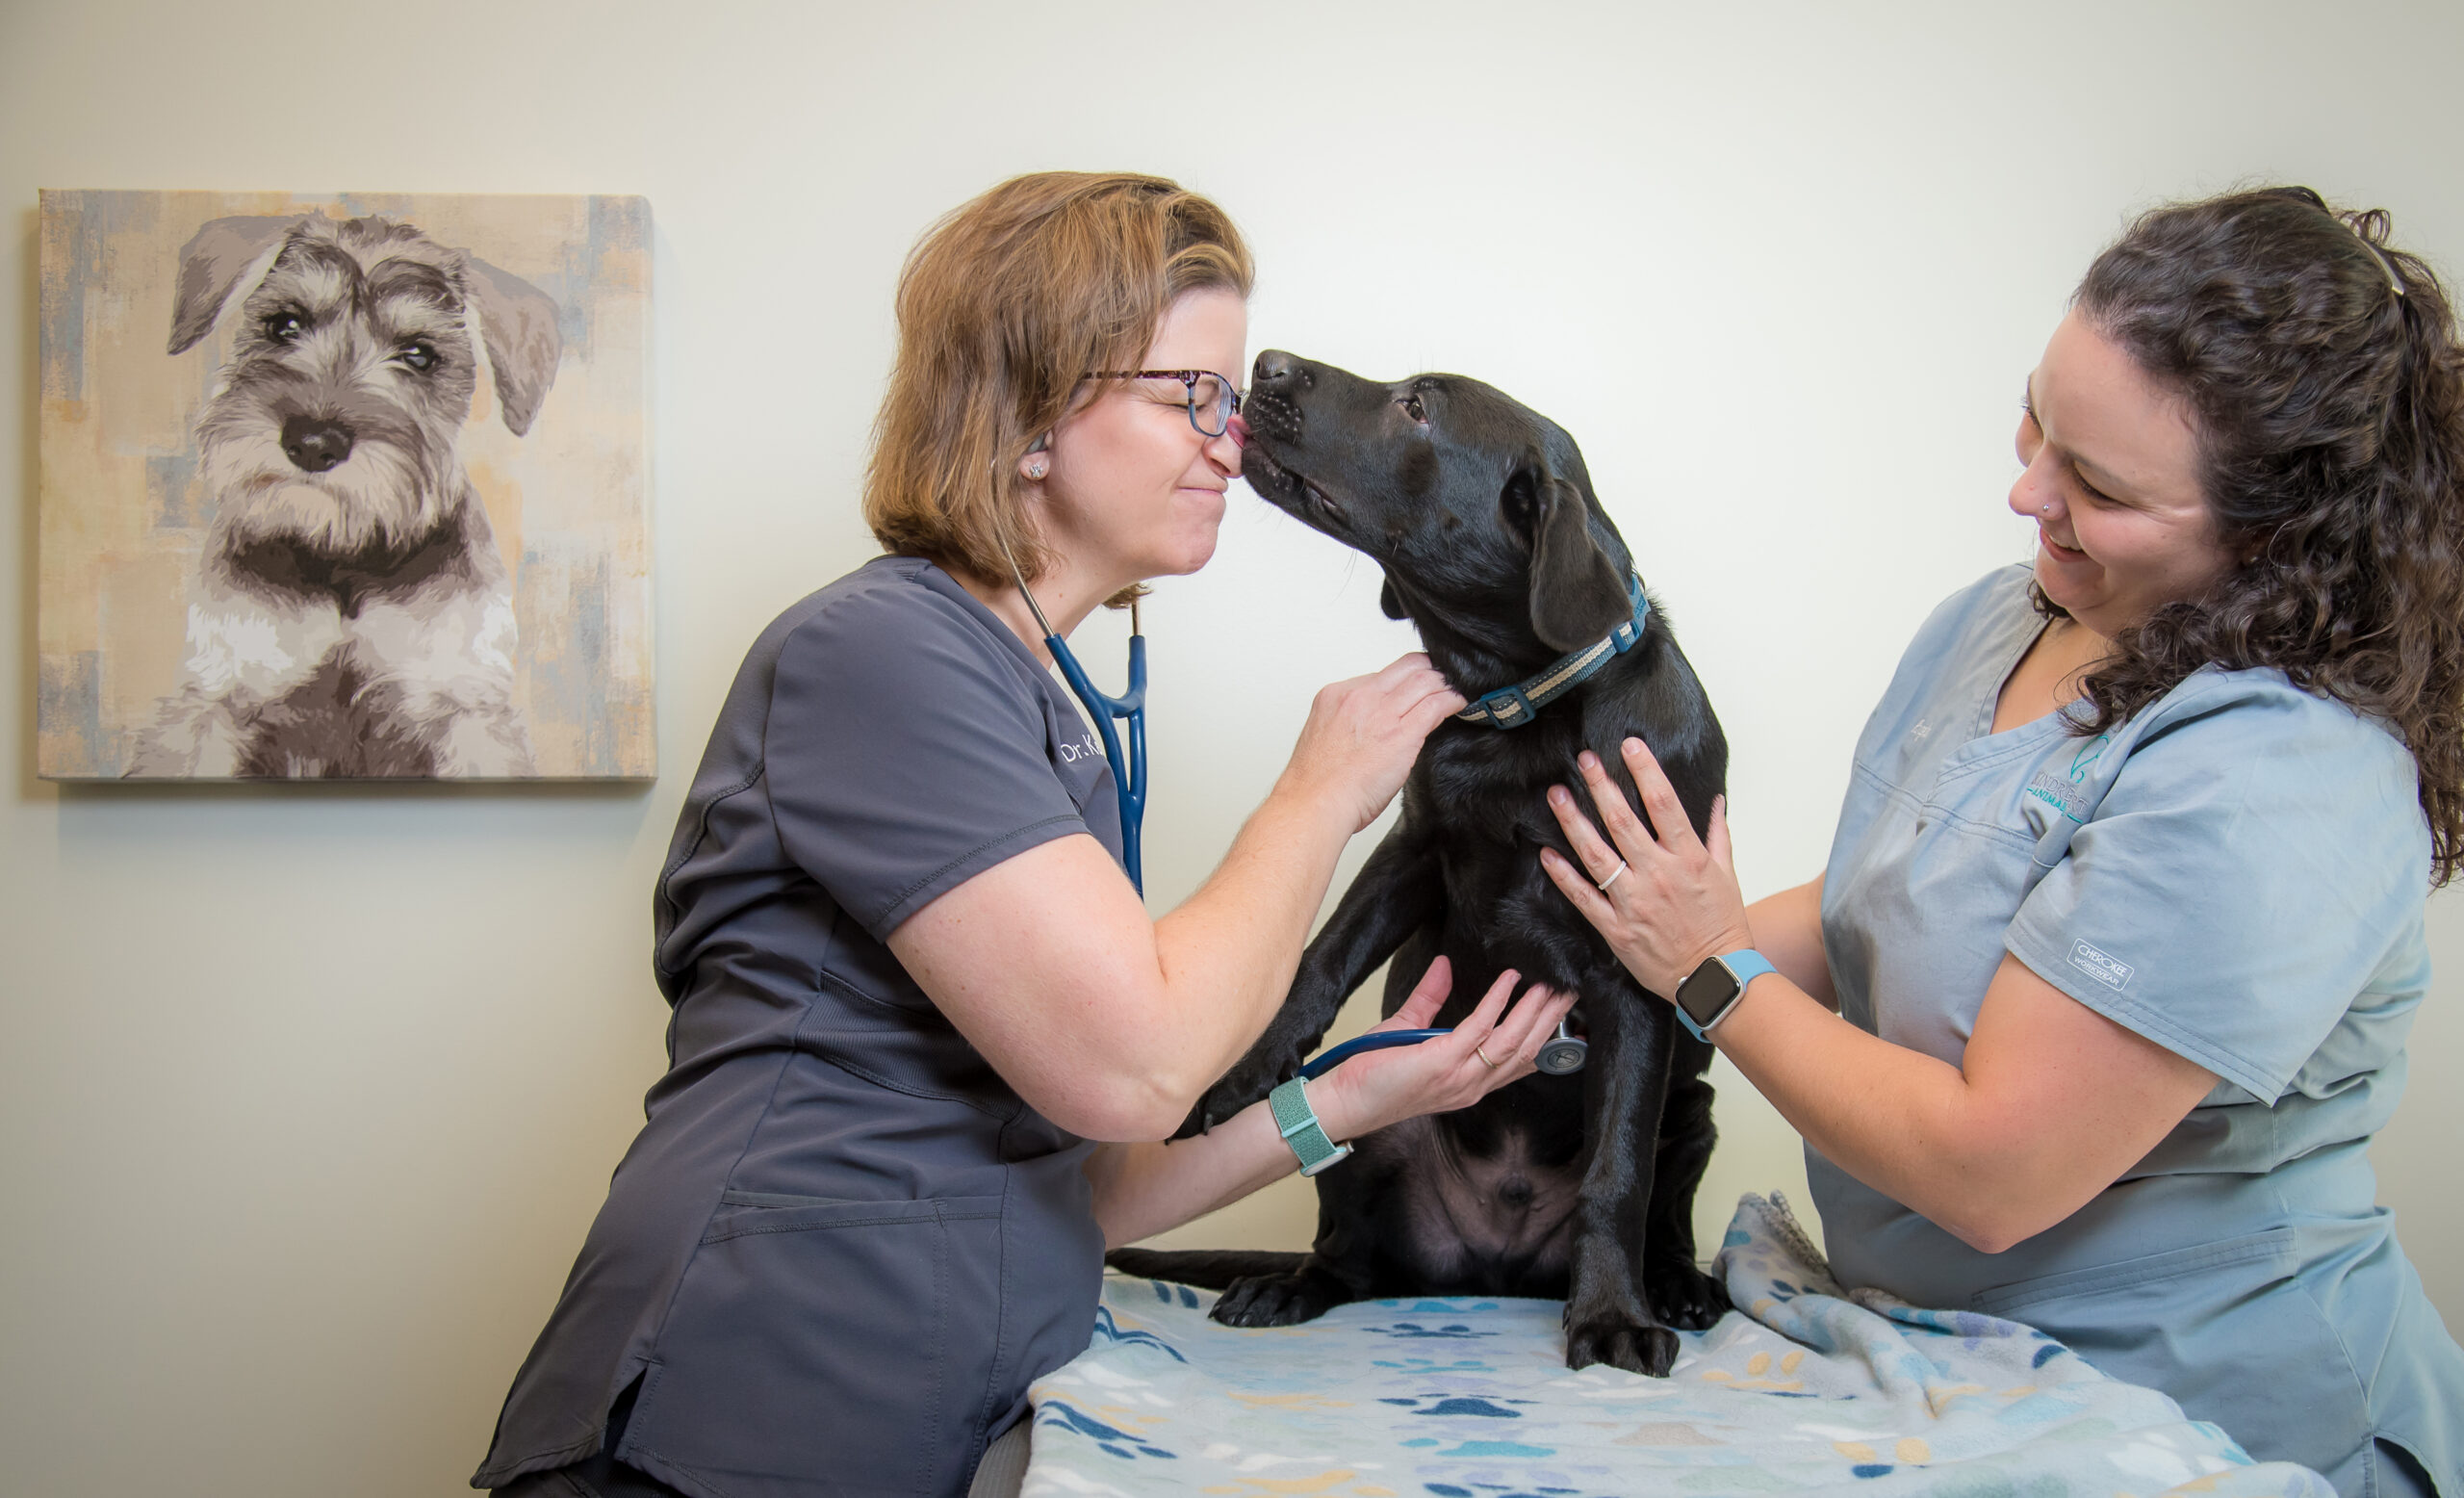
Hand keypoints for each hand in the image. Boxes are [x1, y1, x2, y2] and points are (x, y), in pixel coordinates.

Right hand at [1280, 654, 1465, 831]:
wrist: (1315, 802)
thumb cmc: (1316, 783)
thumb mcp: (1326, 736)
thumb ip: (1350, 723)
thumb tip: (1373, 728)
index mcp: (1336, 695)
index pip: (1381, 674)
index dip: (1403, 679)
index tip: (1413, 685)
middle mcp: (1359, 696)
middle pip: (1406, 667)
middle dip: (1428, 670)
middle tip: (1443, 679)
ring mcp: (1382, 712)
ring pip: (1424, 679)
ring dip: (1444, 683)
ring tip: (1455, 690)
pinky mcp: (1402, 733)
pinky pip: (1436, 704)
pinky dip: (1453, 700)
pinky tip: (1459, 703)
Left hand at [1310, 956, 1578, 1140]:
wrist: (1343, 1100)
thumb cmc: (1373, 1073)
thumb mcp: (1408, 1028)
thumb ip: (1430, 998)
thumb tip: (1445, 965)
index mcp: (1470, 1081)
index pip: (1519, 1061)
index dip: (1546, 1037)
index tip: (1564, 1011)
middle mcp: (1472, 1083)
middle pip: (1526, 1050)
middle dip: (1551, 1020)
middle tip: (1571, 989)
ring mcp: (1459, 1077)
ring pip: (1513, 1042)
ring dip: (1535, 1011)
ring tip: (1552, 984)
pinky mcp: (1441, 1064)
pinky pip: (1479, 1029)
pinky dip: (1497, 1003)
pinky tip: (1509, 981)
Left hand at [1539, 737, 1754, 999]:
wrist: (1715, 978)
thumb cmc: (1724, 928)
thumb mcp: (1728, 876)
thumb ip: (1717, 836)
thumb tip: (1714, 802)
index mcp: (1688, 859)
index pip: (1664, 804)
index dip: (1645, 770)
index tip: (1629, 745)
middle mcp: (1658, 876)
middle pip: (1623, 821)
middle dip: (1601, 786)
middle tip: (1583, 760)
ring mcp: (1634, 902)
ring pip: (1597, 854)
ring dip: (1573, 822)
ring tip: (1557, 796)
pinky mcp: (1616, 929)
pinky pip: (1584, 897)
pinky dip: (1563, 876)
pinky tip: (1547, 854)